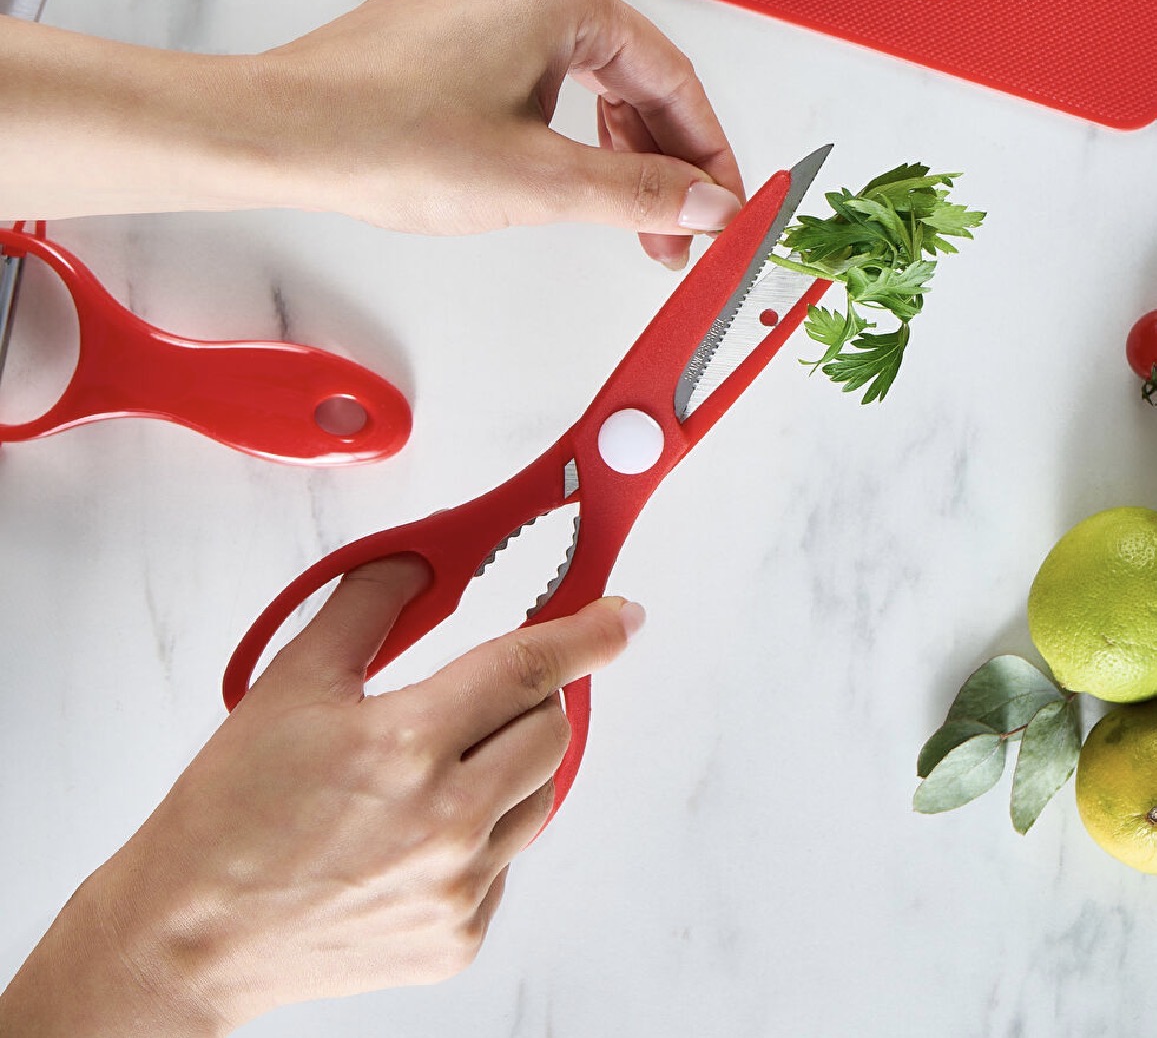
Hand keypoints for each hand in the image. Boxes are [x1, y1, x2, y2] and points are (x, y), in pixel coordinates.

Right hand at [0, 557, 640, 1034]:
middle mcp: (448, 823)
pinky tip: (419, 827)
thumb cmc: (230, 815)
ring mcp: (460, 888)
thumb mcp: (291, 684)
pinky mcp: (459, 936)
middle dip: (532, 696)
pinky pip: (508, 858)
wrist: (190, 933)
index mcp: (408, 747)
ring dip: (511, 762)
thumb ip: (366, 608)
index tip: (621, 617)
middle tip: (479, 693)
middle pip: (550, 730)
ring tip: (436, 764)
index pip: (528, 668)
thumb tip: (419, 565)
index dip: (586, 633)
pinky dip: (485, 827)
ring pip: (539, 794)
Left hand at [253, 0, 743, 265]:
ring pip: (586, 79)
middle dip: (660, 165)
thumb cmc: (384, 139)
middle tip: (676, 233)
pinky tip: (572, 176)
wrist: (285, 136)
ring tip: (628, 222)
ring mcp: (486, 0)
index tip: (724, 206)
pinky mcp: (455, 29)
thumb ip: (635, 193)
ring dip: (614, 154)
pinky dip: (566, 131)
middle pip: (633, 77)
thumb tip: (702, 204)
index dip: (708, 156)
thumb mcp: (539, 182)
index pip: (672, 79)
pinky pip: (539, 76)